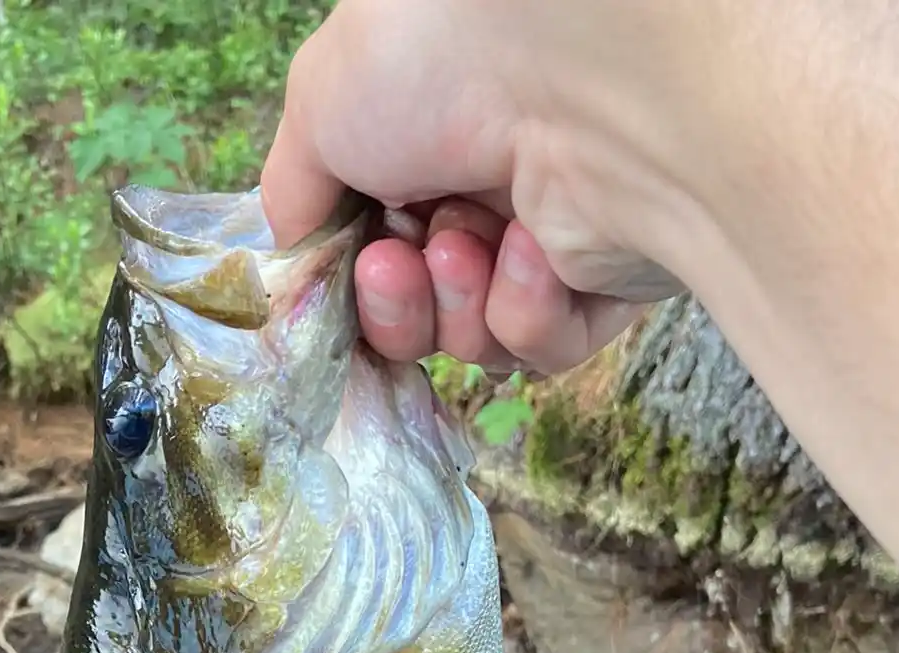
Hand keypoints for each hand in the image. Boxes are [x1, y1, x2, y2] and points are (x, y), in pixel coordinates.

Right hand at [260, 0, 686, 369]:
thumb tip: (296, 259)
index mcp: (425, 144)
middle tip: (394, 267)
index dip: (348, 279)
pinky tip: (532, 254)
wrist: (580, 68)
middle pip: (416, 310)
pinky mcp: (605, 286)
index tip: (339, 270)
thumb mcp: (320, 103)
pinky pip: (540, 347)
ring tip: (464, 246)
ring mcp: (547, 241)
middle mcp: (487, 190)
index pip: (373, 250)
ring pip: (472, 339)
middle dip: (393, 305)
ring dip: (452, 307)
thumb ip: (293, 193)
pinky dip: (521, 311)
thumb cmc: (438, 58)